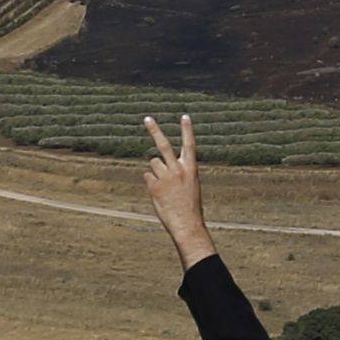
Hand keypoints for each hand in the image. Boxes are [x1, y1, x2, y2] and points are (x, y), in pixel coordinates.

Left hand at [140, 115, 215, 270]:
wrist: (186, 223)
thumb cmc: (189, 204)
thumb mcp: (190, 184)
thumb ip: (179, 171)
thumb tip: (159, 162)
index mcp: (191, 169)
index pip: (189, 145)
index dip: (187, 130)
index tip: (184, 116)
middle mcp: (178, 170)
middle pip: (163, 145)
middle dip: (155, 130)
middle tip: (147, 118)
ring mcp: (165, 178)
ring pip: (153, 163)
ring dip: (156, 171)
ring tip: (164, 186)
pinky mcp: (153, 186)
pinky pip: (147, 176)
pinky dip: (151, 182)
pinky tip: (159, 193)